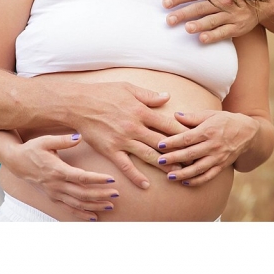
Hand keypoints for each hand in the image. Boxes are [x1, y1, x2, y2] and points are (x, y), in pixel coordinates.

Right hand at [2, 133, 120, 221]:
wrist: (17, 162)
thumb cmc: (33, 149)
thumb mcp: (45, 141)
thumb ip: (63, 140)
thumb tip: (79, 137)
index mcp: (57, 170)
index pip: (81, 177)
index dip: (97, 179)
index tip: (111, 179)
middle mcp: (56, 185)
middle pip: (82, 193)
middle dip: (101, 195)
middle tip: (117, 194)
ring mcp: (54, 193)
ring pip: (78, 203)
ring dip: (95, 206)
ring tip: (110, 206)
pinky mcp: (53, 197)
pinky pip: (68, 208)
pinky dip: (81, 214)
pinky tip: (94, 217)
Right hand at [66, 82, 188, 189]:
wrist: (78, 104)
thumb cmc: (103, 93)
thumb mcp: (128, 88)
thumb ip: (149, 96)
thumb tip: (167, 97)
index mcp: (141, 111)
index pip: (168, 124)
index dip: (183, 133)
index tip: (195, 139)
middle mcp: (134, 127)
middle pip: (162, 143)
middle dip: (179, 152)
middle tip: (193, 161)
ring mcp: (123, 140)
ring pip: (148, 155)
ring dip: (164, 165)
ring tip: (177, 174)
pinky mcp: (110, 150)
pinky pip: (125, 165)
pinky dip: (136, 176)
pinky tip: (145, 185)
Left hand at [154, 110, 259, 185]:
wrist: (248, 132)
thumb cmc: (225, 121)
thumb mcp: (210, 115)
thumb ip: (192, 117)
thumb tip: (175, 115)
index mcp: (208, 131)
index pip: (187, 138)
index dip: (173, 142)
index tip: (160, 144)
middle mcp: (213, 145)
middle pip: (190, 154)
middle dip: (174, 158)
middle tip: (159, 161)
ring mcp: (218, 157)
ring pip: (198, 168)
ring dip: (183, 174)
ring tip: (169, 177)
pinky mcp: (222, 166)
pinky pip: (209, 176)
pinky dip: (197, 181)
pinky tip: (186, 182)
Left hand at [163, 0, 271, 42]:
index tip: (165, 3)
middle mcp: (223, 1)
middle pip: (199, 8)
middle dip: (183, 14)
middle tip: (169, 20)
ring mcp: (230, 15)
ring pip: (211, 20)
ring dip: (198, 25)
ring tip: (186, 28)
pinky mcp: (237, 27)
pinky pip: (223, 32)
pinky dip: (213, 36)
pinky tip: (202, 39)